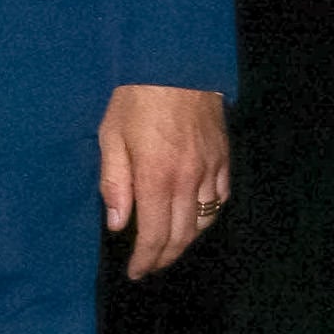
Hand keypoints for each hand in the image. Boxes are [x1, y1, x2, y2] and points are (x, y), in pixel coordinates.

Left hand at [98, 83, 229, 279]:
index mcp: (156, 177)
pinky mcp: (223, 157)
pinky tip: (195, 218)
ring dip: (187, 241)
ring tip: (169, 247)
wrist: (174, 62)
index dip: (146, 260)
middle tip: (150, 267)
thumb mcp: (110, 135)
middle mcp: (188, 179)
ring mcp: (210, 169)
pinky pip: (221, 197)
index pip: (155, 235)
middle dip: (165, 257)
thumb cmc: (135, 97)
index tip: (136, 272)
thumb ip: (115, 183)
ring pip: (204, 221)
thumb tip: (118, 224)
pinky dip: (208, 215)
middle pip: (182, 235)